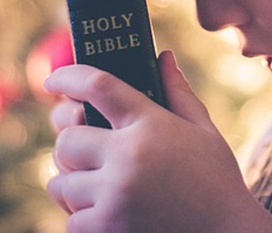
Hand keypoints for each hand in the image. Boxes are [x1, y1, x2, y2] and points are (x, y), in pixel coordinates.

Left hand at [43, 50, 271, 232]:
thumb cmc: (217, 181)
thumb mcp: (204, 131)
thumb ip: (178, 92)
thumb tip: (162, 56)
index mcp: (151, 124)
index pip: (98, 86)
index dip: (69, 77)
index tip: (53, 81)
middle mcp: (128, 157)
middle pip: (67, 140)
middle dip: (71, 144)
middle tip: (83, 151)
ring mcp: (115, 197)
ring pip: (61, 183)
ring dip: (72, 184)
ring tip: (93, 186)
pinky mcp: (107, 230)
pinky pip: (70, 221)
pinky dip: (81, 219)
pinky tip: (103, 214)